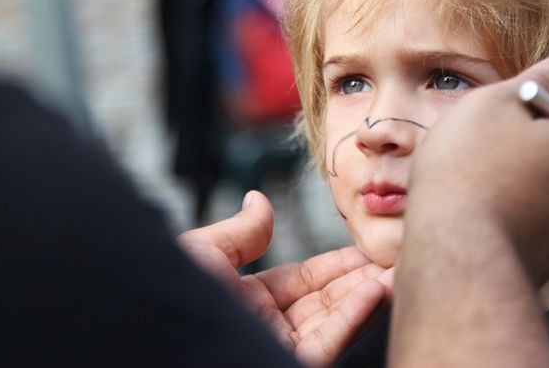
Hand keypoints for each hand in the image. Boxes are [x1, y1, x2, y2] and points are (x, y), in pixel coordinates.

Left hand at [178, 191, 391, 365]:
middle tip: (397, 253)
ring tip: (399, 267)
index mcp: (247, 303)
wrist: (149, 342)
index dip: (338, 263)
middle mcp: (268, 328)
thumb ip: (240, 234)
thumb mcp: (203, 255)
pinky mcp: (293, 365)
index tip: (367, 246)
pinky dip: (356, 315)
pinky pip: (330, 340)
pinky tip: (378, 289)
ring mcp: (281, 350)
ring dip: (370, 294)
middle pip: (328, 300)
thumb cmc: (168, 302)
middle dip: (363, 277)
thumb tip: (259, 198)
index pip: (304, 280)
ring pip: (336, 320)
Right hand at [390, 49, 548, 366]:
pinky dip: (521, 208)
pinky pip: (542, 225)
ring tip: (484, 167)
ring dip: (538, 176)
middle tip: (513, 131)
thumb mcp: (498, 104)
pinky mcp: (543, 262)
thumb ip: (543, 80)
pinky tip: (478, 201)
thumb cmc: (471, 170)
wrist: (451, 257)